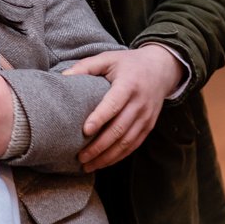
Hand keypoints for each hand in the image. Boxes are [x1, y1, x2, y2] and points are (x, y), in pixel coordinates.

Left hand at [63, 46, 182, 171]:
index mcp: (129, 84)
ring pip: (126, 142)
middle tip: (80, 156)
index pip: (114, 104)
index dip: (100, 118)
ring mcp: (146, 117)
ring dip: (107, 156)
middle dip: (99, 146)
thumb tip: (63, 76)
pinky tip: (103, 163)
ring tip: (87, 165)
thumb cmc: (129, 64)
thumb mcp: (109, 58)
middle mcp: (140, 103)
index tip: (85, 130)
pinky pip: (133, 145)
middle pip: (119, 129)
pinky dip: (118, 157)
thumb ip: (87, 66)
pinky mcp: (148, 127)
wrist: (161, 69)